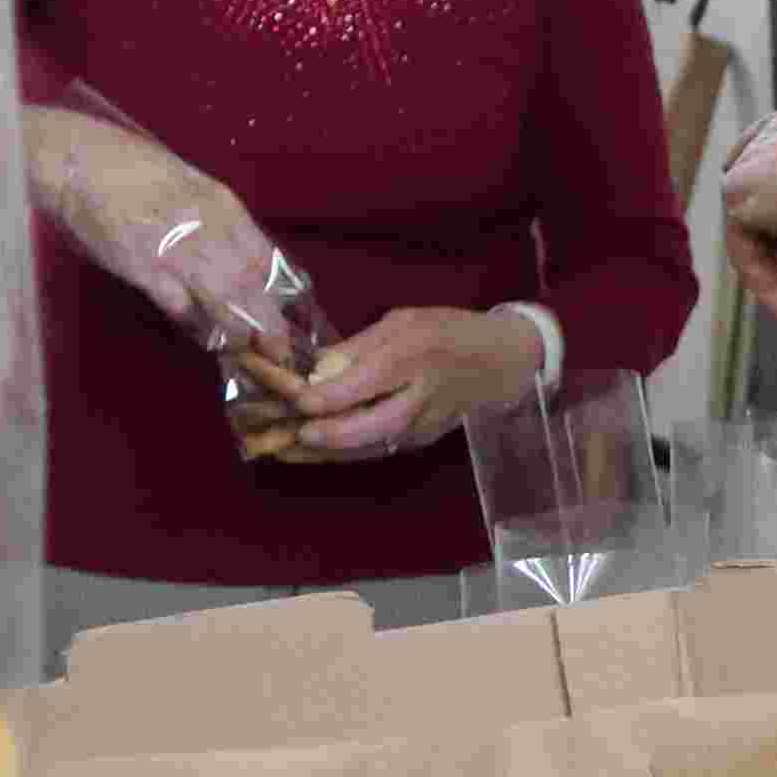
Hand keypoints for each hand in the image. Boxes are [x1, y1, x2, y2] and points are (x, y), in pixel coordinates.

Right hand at [23, 107, 296, 345]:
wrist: (80, 160)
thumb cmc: (133, 170)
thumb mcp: (190, 186)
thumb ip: (217, 223)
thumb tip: (241, 262)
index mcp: (222, 204)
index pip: (266, 258)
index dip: (279, 295)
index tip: (286, 318)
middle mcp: (208, 226)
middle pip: (251, 284)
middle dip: (268, 323)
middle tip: (277, 350)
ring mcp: (176, 248)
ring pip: (223, 300)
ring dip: (235, 330)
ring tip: (240, 347)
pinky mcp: (143, 266)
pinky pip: (180, 306)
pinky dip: (194, 324)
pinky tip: (199, 333)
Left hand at [293, 304, 546, 459]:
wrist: (501, 363)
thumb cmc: (448, 332)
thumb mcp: (402, 321)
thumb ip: (356, 348)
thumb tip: (313, 372)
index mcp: (412, 356)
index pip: (356, 385)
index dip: (313, 394)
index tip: (276, 389)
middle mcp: (418, 398)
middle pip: (363, 428)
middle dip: (318, 434)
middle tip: (278, 433)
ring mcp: (420, 427)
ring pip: (364, 448)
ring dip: (318, 452)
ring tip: (274, 449)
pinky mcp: (418, 443)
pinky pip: (372, 452)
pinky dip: (336, 455)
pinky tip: (304, 451)